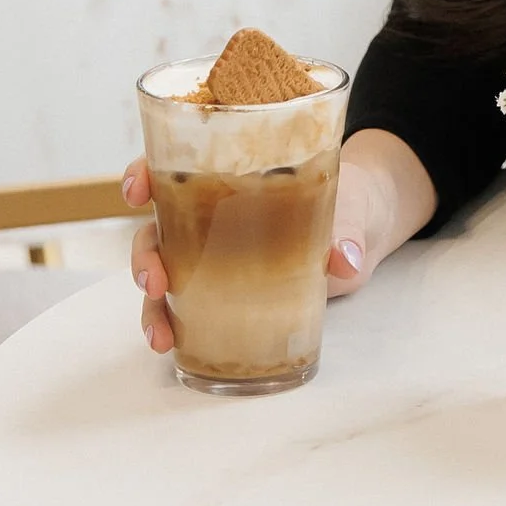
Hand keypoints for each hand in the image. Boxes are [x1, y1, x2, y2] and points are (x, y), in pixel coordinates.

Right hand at [125, 129, 433, 356]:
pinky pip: (188, 300)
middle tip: (155, 281)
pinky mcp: (229, 286)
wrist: (368, 223)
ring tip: (160, 334)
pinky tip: (171, 343)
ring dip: (151, 302)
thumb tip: (343, 260)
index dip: (144, 172)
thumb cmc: (352, 200)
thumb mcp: (355, 211)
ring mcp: (218, 251)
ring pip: (165, 269)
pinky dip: (171, 321)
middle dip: (144, 254)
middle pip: (158, 225)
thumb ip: (350, 233)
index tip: (137, 190)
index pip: (175, 162)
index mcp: (237, 173)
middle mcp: (215, 211)